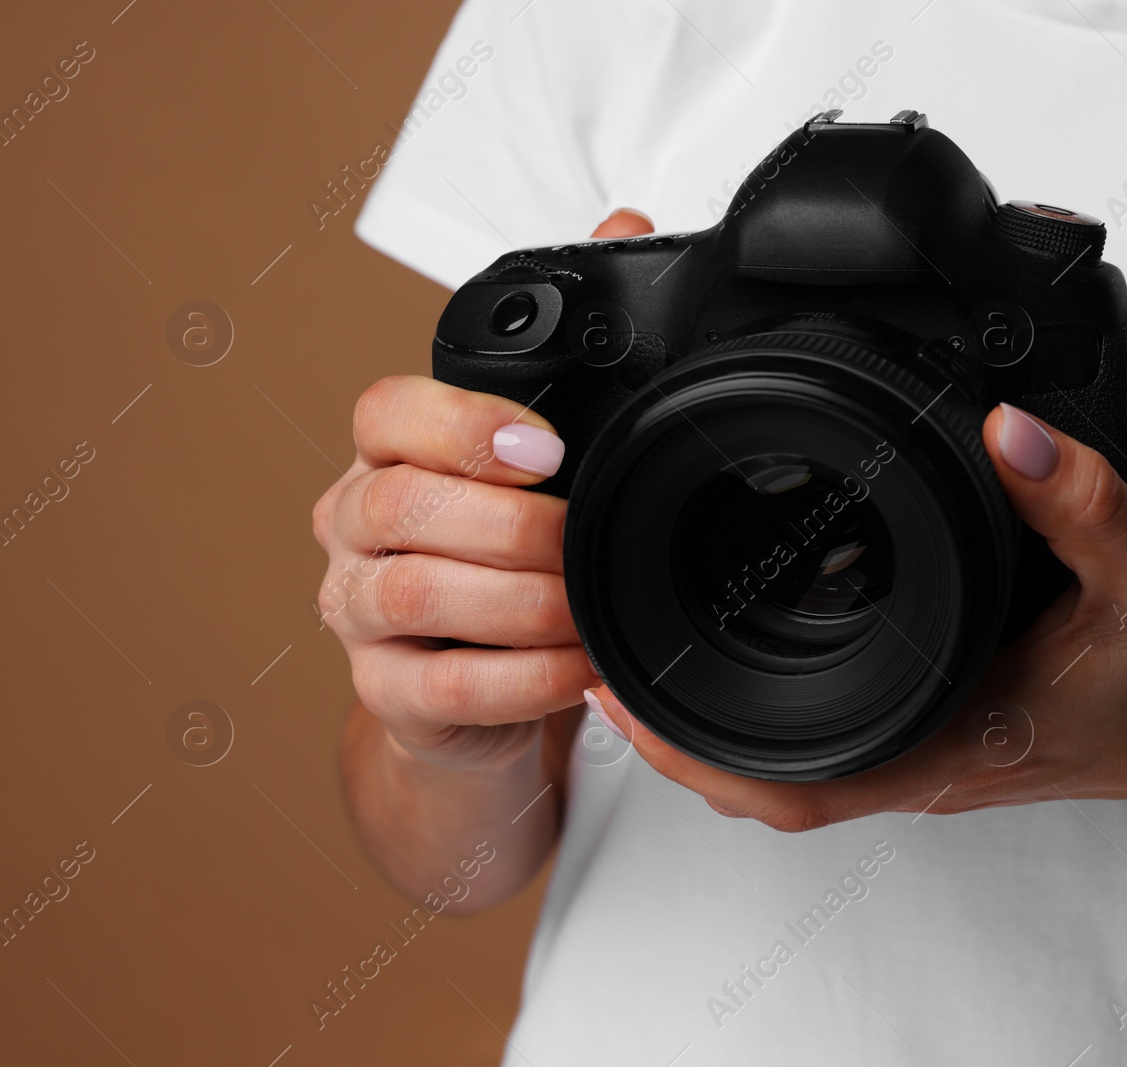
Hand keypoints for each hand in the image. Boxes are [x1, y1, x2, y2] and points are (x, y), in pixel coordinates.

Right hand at [313, 208, 653, 772]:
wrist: (478, 683)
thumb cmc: (508, 551)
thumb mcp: (541, 451)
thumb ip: (573, 352)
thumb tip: (623, 224)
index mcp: (391, 453)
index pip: (385, 411)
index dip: (461, 423)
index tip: (546, 447)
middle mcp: (357, 524)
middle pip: (401, 506)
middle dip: (511, 527)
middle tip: (584, 543)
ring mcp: (360, 612)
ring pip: (416, 593)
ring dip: (521, 602)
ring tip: (586, 607)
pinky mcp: (386, 694)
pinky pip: (444, 687)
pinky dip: (525, 678)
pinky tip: (577, 665)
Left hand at [587, 403, 1126, 829]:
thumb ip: (1079, 496)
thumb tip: (1005, 427)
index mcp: (954, 742)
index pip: (793, 783)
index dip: (688, 752)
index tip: (614, 691)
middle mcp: (924, 762)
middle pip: (761, 777)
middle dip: (667, 733)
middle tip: (595, 650)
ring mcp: (928, 756)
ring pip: (789, 762)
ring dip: (707, 723)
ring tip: (644, 645)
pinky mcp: (939, 734)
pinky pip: (831, 735)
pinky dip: (767, 707)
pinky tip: (748, 637)